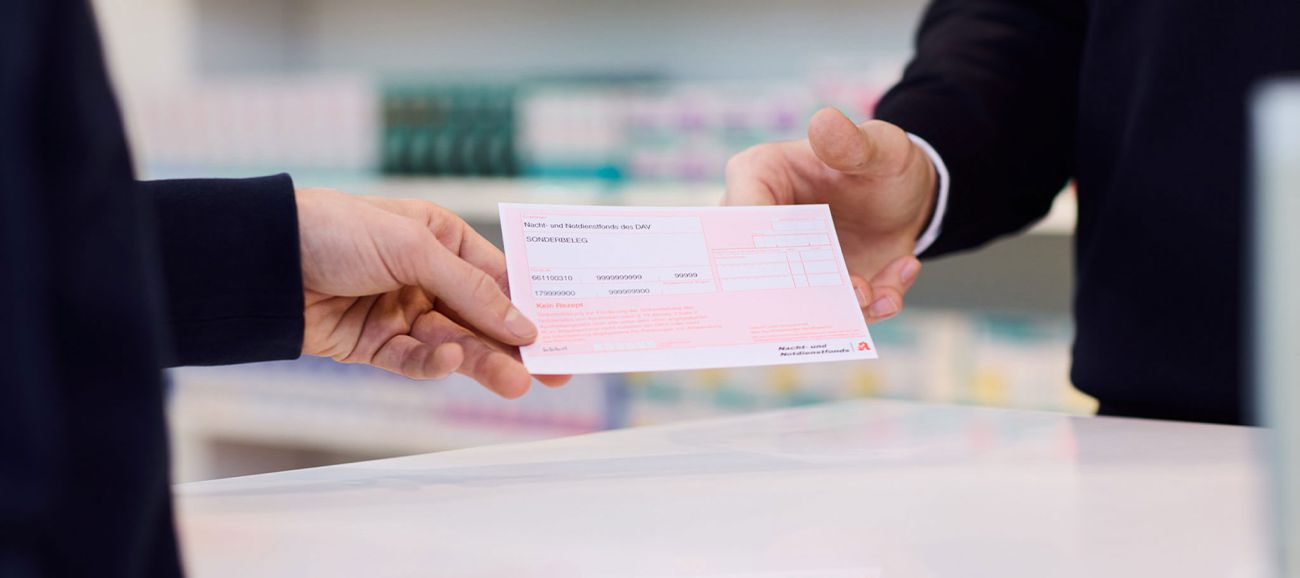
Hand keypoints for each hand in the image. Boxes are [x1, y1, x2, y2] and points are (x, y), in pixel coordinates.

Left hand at [295, 188, 569, 397]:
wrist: (262, 259)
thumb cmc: (337, 231)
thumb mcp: (414, 248)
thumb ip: (471, 290)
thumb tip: (524, 325)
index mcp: (441, 238)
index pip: (498, 276)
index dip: (531, 304)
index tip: (564, 330)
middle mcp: (425, 276)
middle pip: (482, 316)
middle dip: (516, 344)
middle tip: (555, 372)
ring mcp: (401, 312)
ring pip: (455, 343)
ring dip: (484, 362)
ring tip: (516, 383)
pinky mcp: (375, 344)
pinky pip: (415, 360)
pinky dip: (432, 363)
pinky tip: (446, 358)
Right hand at [724, 108, 936, 321]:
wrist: (908, 196)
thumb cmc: (880, 159)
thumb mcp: (879, 145)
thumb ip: (852, 142)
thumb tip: (823, 122)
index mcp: (758, 178)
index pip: (740, 216)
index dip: (759, 245)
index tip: (791, 261)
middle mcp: (763, 227)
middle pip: (760, 270)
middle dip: (804, 291)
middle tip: (854, 290)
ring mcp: (790, 264)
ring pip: (799, 301)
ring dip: (843, 306)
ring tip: (883, 292)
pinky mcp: (823, 292)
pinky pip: (839, 312)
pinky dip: (874, 305)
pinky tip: (903, 271)